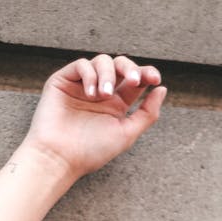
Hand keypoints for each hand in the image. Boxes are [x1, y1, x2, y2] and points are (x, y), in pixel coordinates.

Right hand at [23, 54, 165, 181]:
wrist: (60, 158)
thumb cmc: (91, 152)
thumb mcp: (126, 134)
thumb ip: (147, 113)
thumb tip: (161, 89)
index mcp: (116, 105)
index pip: (134, 81)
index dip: (146, 74)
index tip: (154, 79)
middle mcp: (100, 93)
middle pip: (120, 66)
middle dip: (130, 68)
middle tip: (133, 80)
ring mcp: (82, 85)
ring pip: (102, 62)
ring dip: (108, 75)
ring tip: (104, 94)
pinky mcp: (64, 81)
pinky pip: (82, 65)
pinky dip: (90, 75)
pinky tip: (90, 93)